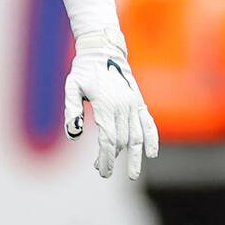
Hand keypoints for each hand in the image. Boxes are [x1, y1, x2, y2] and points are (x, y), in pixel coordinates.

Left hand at [64, 31, 158, 179]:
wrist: (103, 51)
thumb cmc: (83, 71)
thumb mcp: (71, 88)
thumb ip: (71, 111)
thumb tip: (73, 134)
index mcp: (106, 104)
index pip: (108, 140)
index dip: (106, 158)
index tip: (101, 170)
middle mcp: (123, 106)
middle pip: (121, 141)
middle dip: (113, 158)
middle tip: (102, 170)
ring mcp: (134, 104)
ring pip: (137, 136)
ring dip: (133, 156)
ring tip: (131, 173)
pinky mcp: (140, 102)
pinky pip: (149, 124)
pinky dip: (152, 139)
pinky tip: (151, 154)